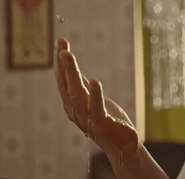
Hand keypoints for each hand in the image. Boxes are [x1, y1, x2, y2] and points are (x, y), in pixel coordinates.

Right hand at [54, 37, 138, 158]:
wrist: (120, 146)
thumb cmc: (106, 121)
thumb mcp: (92, 99)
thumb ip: (82, 86)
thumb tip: (72, 70)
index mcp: (73, 104)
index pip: (64, 81)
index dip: (61, 62)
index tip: (60, 42)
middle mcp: (76, 111)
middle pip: (67, 85)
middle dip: (63, 66)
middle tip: (62, 47)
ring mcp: (87, 118)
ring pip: (77, 94)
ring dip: (72, 74)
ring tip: (68, 56)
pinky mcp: (102, 124)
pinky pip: (96, 109)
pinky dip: (95, 96)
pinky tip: (95, 82)